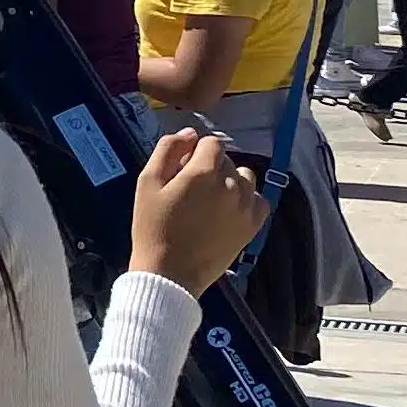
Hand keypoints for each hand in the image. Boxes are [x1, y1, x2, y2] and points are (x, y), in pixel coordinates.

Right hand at [128, 127, 266, 293]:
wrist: (170, 274)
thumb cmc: (153, 227)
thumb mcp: (148, 183)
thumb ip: (168, 149)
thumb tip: (190, 133)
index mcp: (203, 171)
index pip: (211, 142)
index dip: (194, 151)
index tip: (182, 168)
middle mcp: (231, 185)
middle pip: (226, 160)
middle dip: (209, 166)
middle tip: (189, 190)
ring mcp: (246, 206)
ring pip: (245, 177)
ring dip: (230, 181)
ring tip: (210, 200)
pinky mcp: (253, 225)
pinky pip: (258, 199)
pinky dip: (246, 200)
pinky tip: (227, 210)